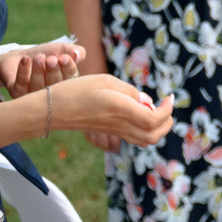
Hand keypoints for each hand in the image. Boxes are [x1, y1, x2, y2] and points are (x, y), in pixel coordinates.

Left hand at [0, 39, 86, 96]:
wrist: (22, 57)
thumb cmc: (46, 54)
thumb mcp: (62, 50)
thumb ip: (75, 51)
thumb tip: (77, 54)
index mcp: (67, 86)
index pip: (71, 81)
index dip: (67, 69)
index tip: (64, 57)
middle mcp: (52, 95)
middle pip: (55, 88)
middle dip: (53, 71)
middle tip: (50, 59)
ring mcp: (34, 98)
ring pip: (38, 88)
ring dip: (38, 71)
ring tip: (38, 57)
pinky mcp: (18, 95)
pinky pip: (21, 86)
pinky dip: (23, 72)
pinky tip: (25, 60)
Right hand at [49, 75, 172, 147]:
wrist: (53, 109)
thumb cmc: (77, 90)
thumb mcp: (105, 81)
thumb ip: (130, 91)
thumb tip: (148, 102)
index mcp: (120, 109)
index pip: (153, 119)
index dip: (167, 111)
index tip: (169, 98)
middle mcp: (119, 124)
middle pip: (153, 136)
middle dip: (166, 123)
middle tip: (167, 107)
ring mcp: (114, 132)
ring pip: (144, 140)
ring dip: (157, 129)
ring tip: (157, 111)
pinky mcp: (108, 133)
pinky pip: (134, 138)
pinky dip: (145, 130)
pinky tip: (140, 114)